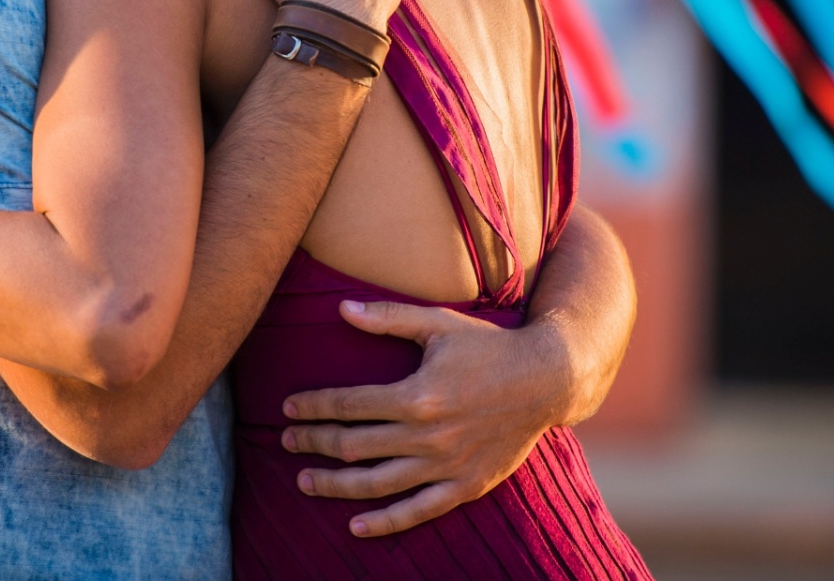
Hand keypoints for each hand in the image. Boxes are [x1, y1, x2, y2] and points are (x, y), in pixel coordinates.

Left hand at [278, 300, 574, 537]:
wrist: (546, 380)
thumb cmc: (487, 346)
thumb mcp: (438, 324)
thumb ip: (388, 318)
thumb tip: (340, 308)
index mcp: (417, 394)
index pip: (349, 405)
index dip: (313, 407)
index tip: (287, 408)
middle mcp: (428, 435)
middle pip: (354, 444)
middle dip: (314, 442)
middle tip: (287, 441)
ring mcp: (446, 465)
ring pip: (377, 483)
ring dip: (335, 484)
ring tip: (305, 481)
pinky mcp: (466, 485)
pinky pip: (418, 510)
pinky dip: (385, 522)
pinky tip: (355, 525)